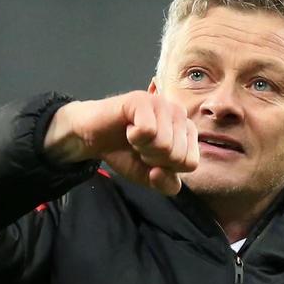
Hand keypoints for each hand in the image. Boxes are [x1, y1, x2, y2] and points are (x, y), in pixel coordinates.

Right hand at [44, 91, 199, 194]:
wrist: (93, 138)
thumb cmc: (124, 153)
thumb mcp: (150, 178)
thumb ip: (166, 184)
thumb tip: (159, 172)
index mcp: (187, 131)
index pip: (190, 163)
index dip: (166, 168)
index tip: (152, 157)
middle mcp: (179, 114)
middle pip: (177, 155)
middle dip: (153, 159)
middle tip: (140, 147)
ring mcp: (161, 104)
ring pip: (164, 144)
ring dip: (142, 148)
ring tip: (134, 137)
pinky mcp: (142, 99)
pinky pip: (147, 130)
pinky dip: (133, 137)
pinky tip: (128, 128)